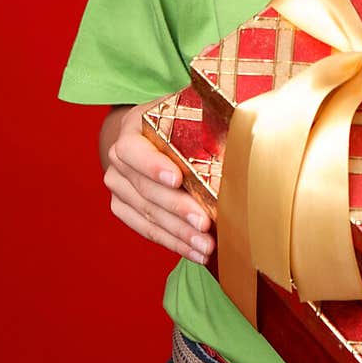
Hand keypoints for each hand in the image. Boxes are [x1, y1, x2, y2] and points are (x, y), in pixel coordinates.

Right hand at [102, 103, 213, 263]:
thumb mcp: (186, 110)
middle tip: (204, 222)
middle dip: (178, 209)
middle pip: (147, 189)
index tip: (177, 178)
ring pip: (149, 215)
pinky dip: (175, 243)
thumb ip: (206, 118)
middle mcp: (119, 162)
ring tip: (207, 246)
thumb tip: (242, 124)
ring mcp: (119, 188)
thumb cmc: (175, 122)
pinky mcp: (124, 209)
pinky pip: (148, 231)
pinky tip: (196, 252)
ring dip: (180, 233)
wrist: (145, 137)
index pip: (134, 150)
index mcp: (131, 131)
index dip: (153, 165)